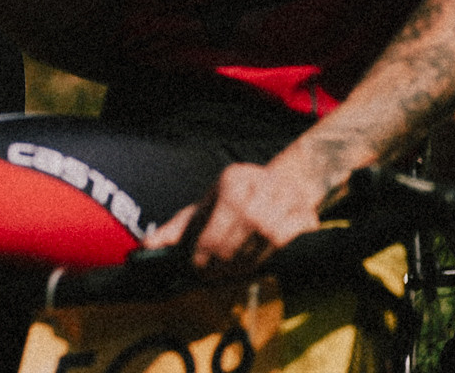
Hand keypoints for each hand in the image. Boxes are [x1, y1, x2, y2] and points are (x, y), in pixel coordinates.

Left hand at [148, 146, 345, 273]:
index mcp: (235, 179)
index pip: (223, 217)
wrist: (285, 184)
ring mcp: (289, 198)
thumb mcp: (205, 207)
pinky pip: (289, 241)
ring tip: (231, 271)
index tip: (198, 266)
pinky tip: (256, 263)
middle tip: (212, 274)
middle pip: (245, 229)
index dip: (207, 248)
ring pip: (268, 237)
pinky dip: (271, 255)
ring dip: (246, 261)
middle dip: (225, 259)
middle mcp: (264, 184)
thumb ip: (178, 228)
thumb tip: (147, 245)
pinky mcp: (307, 214)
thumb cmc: (236, 201)